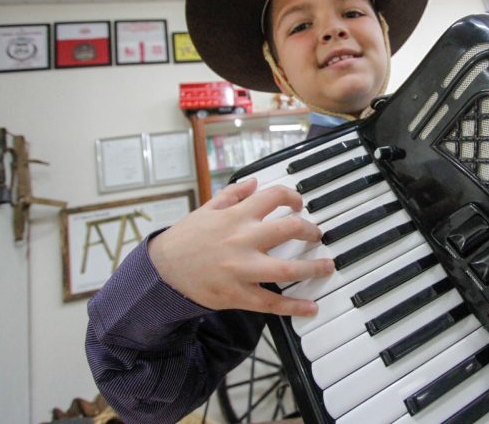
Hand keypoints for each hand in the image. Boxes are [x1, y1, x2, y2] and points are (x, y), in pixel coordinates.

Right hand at [148, 178, 332, 315]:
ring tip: (326, 266)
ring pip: (286, 269)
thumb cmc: (184, 239)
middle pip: (288, 229)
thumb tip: (254, 181)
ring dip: (312, 267)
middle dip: (310, 230)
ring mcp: (241, 268)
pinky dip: (293, 306)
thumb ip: (232, 194)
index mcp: (235, 216)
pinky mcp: (237, 294)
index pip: (273, 196)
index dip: (293, 197)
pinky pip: (270, 303)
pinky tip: (310, 307)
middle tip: (318, 235)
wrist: (161, 271)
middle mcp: (242, 239)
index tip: (299, 204)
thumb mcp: (206, 209)